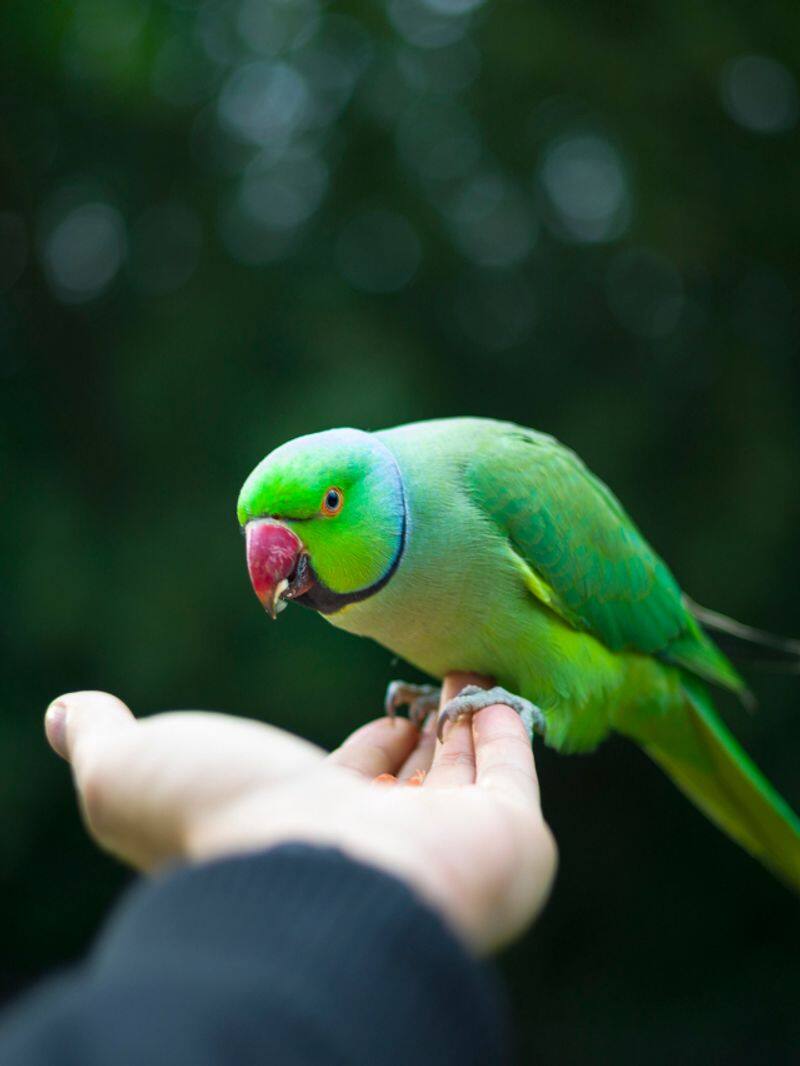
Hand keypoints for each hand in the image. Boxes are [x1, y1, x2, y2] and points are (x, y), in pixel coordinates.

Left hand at [44, 674, 556, 952]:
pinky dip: (510, 729)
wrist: (313, 882)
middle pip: (414, 782)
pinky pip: (513, 771)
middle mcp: (376, 844)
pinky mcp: (507, 837)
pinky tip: (498, 689)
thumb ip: (104, 741)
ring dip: (470, 721)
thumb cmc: (221, 824)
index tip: (388, 701)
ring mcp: (446, 844)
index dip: (372, 744)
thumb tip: (65, 715)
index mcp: (309, 830)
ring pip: (466, 773)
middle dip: (425, 732)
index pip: (355, 780)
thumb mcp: (130, 772)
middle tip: (438, 682)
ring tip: (471, 670)